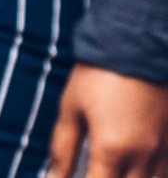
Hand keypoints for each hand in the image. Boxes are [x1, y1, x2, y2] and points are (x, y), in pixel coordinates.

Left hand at [48, 64, 167, 177]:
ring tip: (110, 165)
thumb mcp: (70, 108)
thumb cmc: (97, 75)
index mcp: (112, 149)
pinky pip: (163, 171)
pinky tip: (132, 164)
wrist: (135, 45)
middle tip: (92, 168)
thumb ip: (62, 149)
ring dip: (127, 176)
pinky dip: (149, 172)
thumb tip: (52, 177)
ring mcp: (163, 151)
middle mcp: (142, 156)